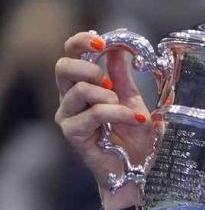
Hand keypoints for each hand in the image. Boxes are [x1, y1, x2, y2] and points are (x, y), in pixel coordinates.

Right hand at [54, 31, 153, 203]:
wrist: (137, 169)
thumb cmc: (134, 138)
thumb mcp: (133, 100)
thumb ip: (123, 76)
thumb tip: (119, 48)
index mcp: (82, 86)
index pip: (70, 54)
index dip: (82, 42)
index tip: (102, 40)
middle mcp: (69, 99)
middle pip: (63, 66)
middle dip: (90, 66)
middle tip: (111, 81)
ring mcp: (68, 116)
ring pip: (79, 89)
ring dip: (109, 96)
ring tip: (126, 111)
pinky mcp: (72, 133)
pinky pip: (94, 113)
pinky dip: (117, 113)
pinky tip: (133, 120)